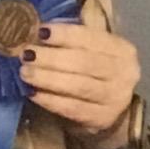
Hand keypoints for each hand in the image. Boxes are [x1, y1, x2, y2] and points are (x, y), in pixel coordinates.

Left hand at [23, 21, 142, 137]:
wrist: (108, 105)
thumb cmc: (94, 70)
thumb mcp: (92, 48)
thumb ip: (73, 38)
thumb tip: (38, 29)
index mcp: (122, 49)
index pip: (92, 38)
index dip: (65, 34)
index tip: (40, 31)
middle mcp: (125, 74)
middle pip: (85, 63)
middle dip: (52, 58)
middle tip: (26, 55)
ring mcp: (116, 99)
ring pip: (79, 87)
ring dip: (48, 79)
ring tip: (25, 73)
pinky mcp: (102, 119)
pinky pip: (73, 108)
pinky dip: (50, 100)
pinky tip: (33, 93)